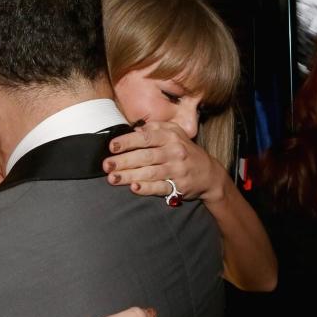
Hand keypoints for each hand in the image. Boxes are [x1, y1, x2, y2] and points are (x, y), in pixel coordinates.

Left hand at [103, 121, 226, 203]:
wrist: (209, 174)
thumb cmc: (185, 151)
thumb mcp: (175, 134)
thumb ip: (156, 128)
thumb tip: (135, 129)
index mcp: (170, 137)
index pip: (146, 138)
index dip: (127, 142)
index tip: (112, 147)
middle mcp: (174, 152)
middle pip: (145, 156)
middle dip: (123, 161)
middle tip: (106, 165)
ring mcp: (177, 170)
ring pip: (150, 173)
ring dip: (129, 176)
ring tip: (112, 179)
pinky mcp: (179, 186)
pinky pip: (160, 187)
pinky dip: (147, 188)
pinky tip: (134, 188)